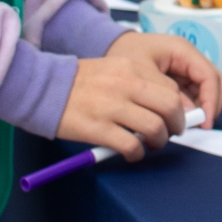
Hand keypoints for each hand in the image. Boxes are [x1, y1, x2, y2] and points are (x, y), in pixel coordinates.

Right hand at [54, 52, 194, 159]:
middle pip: (170, 107)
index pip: (171, 89)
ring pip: (155, 127)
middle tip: (171, 133)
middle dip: (176, 125)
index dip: (178, 107)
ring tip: (151, 144)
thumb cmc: (79, 82)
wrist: (43, 88)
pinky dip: (137, 153)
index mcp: (131, 68)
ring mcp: (112, 107)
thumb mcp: (113, 69)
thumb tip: (162, 106)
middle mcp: (126, 85)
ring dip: (159, 141)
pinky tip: (132, 153)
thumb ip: (138, 84)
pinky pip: (131, 145)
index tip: (174, 117)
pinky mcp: (98, 128)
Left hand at [102, 30, 221, 126]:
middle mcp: (189, 58)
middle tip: (196, 127)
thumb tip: (186, 114)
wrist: (109, 47)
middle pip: (214, 84)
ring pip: (206, 92)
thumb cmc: (123, 54)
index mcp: (182, 50)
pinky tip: (174, 119)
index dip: (211, 101)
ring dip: (199, 110)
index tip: (205, 123)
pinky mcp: (180, 79)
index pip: (210, 76)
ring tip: (181, 125)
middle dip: (209, 107)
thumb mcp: (141, 73)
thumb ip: (164, 93)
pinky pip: (193, 96)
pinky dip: (189, 110)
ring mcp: (186, 69)